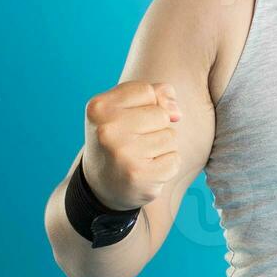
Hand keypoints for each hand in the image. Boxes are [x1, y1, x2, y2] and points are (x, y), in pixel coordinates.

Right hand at [82, 80, 181, 209]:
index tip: (128, 120)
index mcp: (99, 107)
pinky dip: (166, 166)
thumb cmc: (119, 137)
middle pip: (161, 114)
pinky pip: (175, 159)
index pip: (147, 92)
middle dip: (156, 127)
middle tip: (133, 142)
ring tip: (139, 156)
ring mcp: (123, 154)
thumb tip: (176, 113)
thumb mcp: (126, 107)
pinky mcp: (140, 176)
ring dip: (162, 147)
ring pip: (170, 137)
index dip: (146, 105)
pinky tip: (146, 171)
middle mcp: (107, 130)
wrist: (102, 184)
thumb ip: (155, 94)